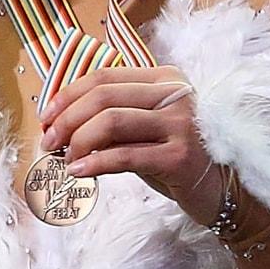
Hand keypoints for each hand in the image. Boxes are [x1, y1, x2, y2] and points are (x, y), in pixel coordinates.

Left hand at [39, 65, 222, 224]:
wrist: (223, 190)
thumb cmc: (176, 157)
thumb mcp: (144, 131)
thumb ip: (112, 121)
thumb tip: (59, 126)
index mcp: (164, 80)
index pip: (104, 77)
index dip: (68, 96)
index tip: (46, 118)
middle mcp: (174, 95)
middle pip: (103, 97)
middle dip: (66, 120)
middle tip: (49, 143)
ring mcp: (180, 124)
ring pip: (111, 122)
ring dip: (78, 142)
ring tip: (66, 160)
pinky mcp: (180, 157)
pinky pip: (125, 156)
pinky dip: (94, 163)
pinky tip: (79, 172)